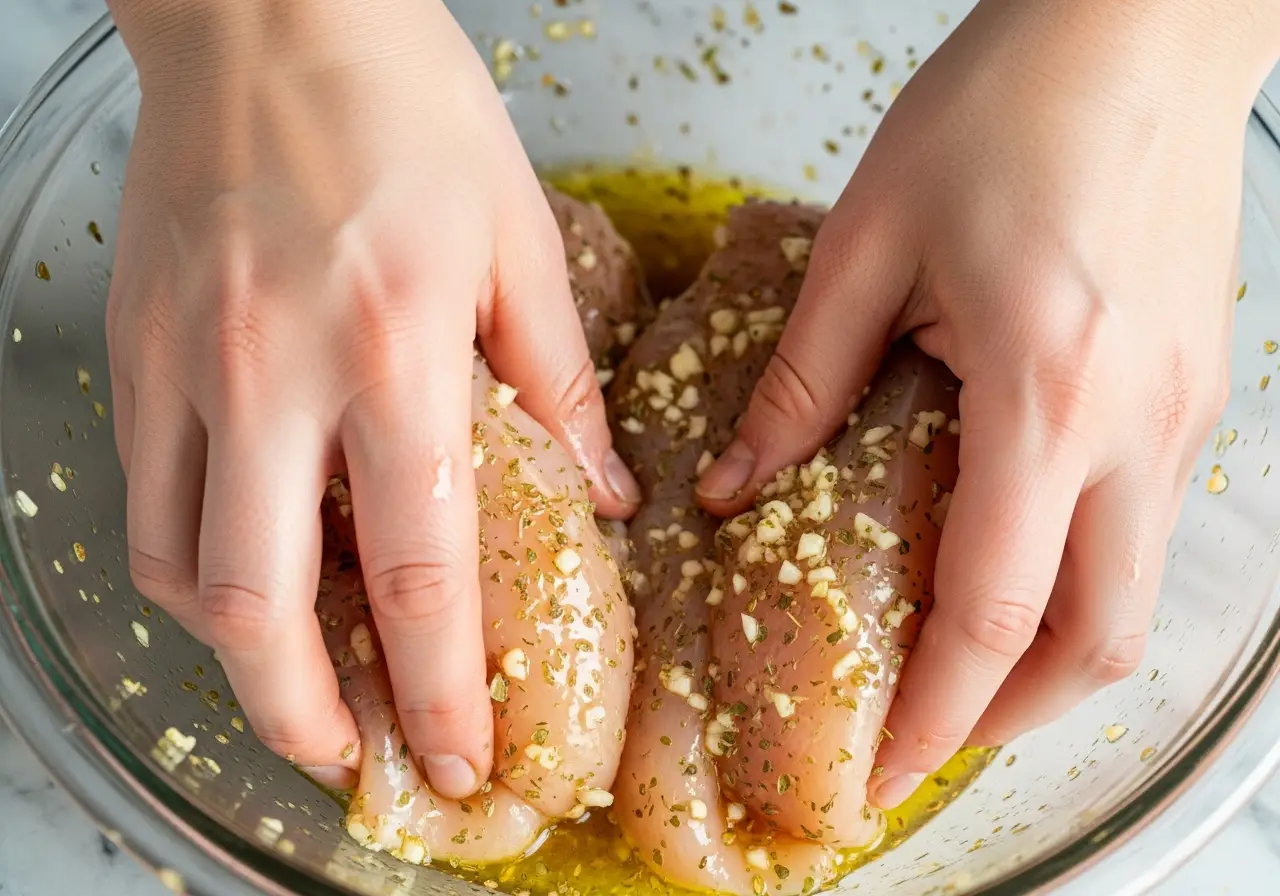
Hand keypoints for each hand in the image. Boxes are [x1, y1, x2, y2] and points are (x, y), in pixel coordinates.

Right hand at [106, 0, 637, 796]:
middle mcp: (271, 374)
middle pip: (257, 610)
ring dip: (237, 654)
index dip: (438, 687)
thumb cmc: (405, 105)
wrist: (267, 12)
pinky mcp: (133, 349)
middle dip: (303, 717)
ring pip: (177, 570)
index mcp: (394, 348)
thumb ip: (558, 378)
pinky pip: (145, 497)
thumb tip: (602, 492)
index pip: (417, 567)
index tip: (460, 754)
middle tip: (354, 759)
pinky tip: (247, 568)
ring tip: (298, 679)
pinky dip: (192, 564)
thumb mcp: (518, 235)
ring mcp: (184, 366)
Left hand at [696, 0, 1279, 807]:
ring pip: (1135, 598)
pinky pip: (1143, 529)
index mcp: (1048, 391)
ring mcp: (1185, 412)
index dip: (935, 717)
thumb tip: (730, 486)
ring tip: (959, 669)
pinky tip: (1010, 557)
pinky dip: (1078, 578)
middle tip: (922, 739)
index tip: (885, 776)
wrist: (1142, 24)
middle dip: (1010, 720)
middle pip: (1097, 644)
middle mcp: (1138, 424)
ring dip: (1050, 658)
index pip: (994, 611)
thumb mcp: (867, 243)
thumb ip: (799, 383)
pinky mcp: (1196, 388)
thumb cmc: (1005, 106)